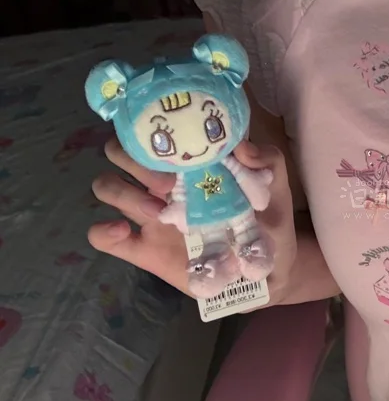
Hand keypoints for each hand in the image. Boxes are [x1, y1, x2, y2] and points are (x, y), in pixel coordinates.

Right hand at [89, 138, 297, 301]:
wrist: (267, 268)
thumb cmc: (268, 219)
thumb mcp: (274, 186)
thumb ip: (266, 160)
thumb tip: (241, 146)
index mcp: (188, 162)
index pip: (153, 132)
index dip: (154, 132)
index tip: (179, 147)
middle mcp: (162, 183)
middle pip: (119, 152)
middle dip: (133, 160)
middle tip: (167, 182)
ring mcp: (150, 215)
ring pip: (107, 186)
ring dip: (123, 192)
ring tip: (159, 212)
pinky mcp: (144, 249)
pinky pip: (102, 237)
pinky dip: (102, 231)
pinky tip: (122, 230)